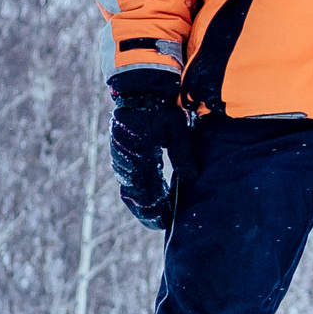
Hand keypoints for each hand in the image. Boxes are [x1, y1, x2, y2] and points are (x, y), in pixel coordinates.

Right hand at [107, 70, 187, 230]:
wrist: (140, 89)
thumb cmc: (160, 108)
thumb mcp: (177, 129)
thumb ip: (183, 154)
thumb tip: (191, 178)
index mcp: (139, 159)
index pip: (146, 194)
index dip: (155, 211)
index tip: (166, 223)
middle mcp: (126, 162)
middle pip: (135, 196)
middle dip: (147, 212)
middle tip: (161, 224)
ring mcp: (121, 158)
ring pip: (130, 188)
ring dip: (142, 202)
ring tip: (157, 213)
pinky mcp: (121, 153)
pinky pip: (128, 178)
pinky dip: (138, 189)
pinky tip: (152, 193)